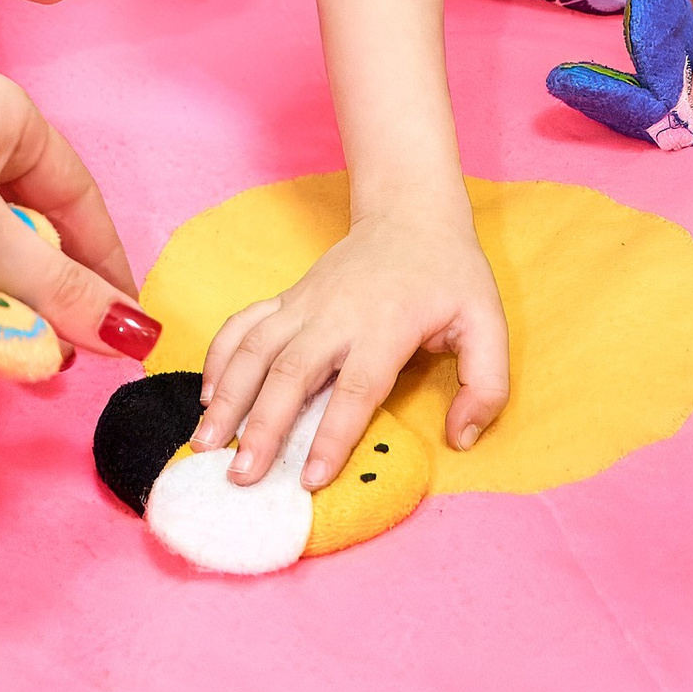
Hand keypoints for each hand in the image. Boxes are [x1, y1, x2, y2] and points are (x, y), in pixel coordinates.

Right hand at [192, 193, 508, 491]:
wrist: (410, 213)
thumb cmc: (449, 274)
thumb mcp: (488, 322)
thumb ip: (485, 384)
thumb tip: (461, 438)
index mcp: (385, 326)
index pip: (356, 389)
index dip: (332, 435)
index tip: (311, 479)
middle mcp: (335, 315)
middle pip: (290, 374)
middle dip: (262, 428)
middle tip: (241, 477)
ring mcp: (304, 304)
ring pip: (254, 349)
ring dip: (227, 397)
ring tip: (205, 443)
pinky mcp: (287, 298)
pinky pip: (243, 324)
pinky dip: (220, 357)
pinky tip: (207, 395)